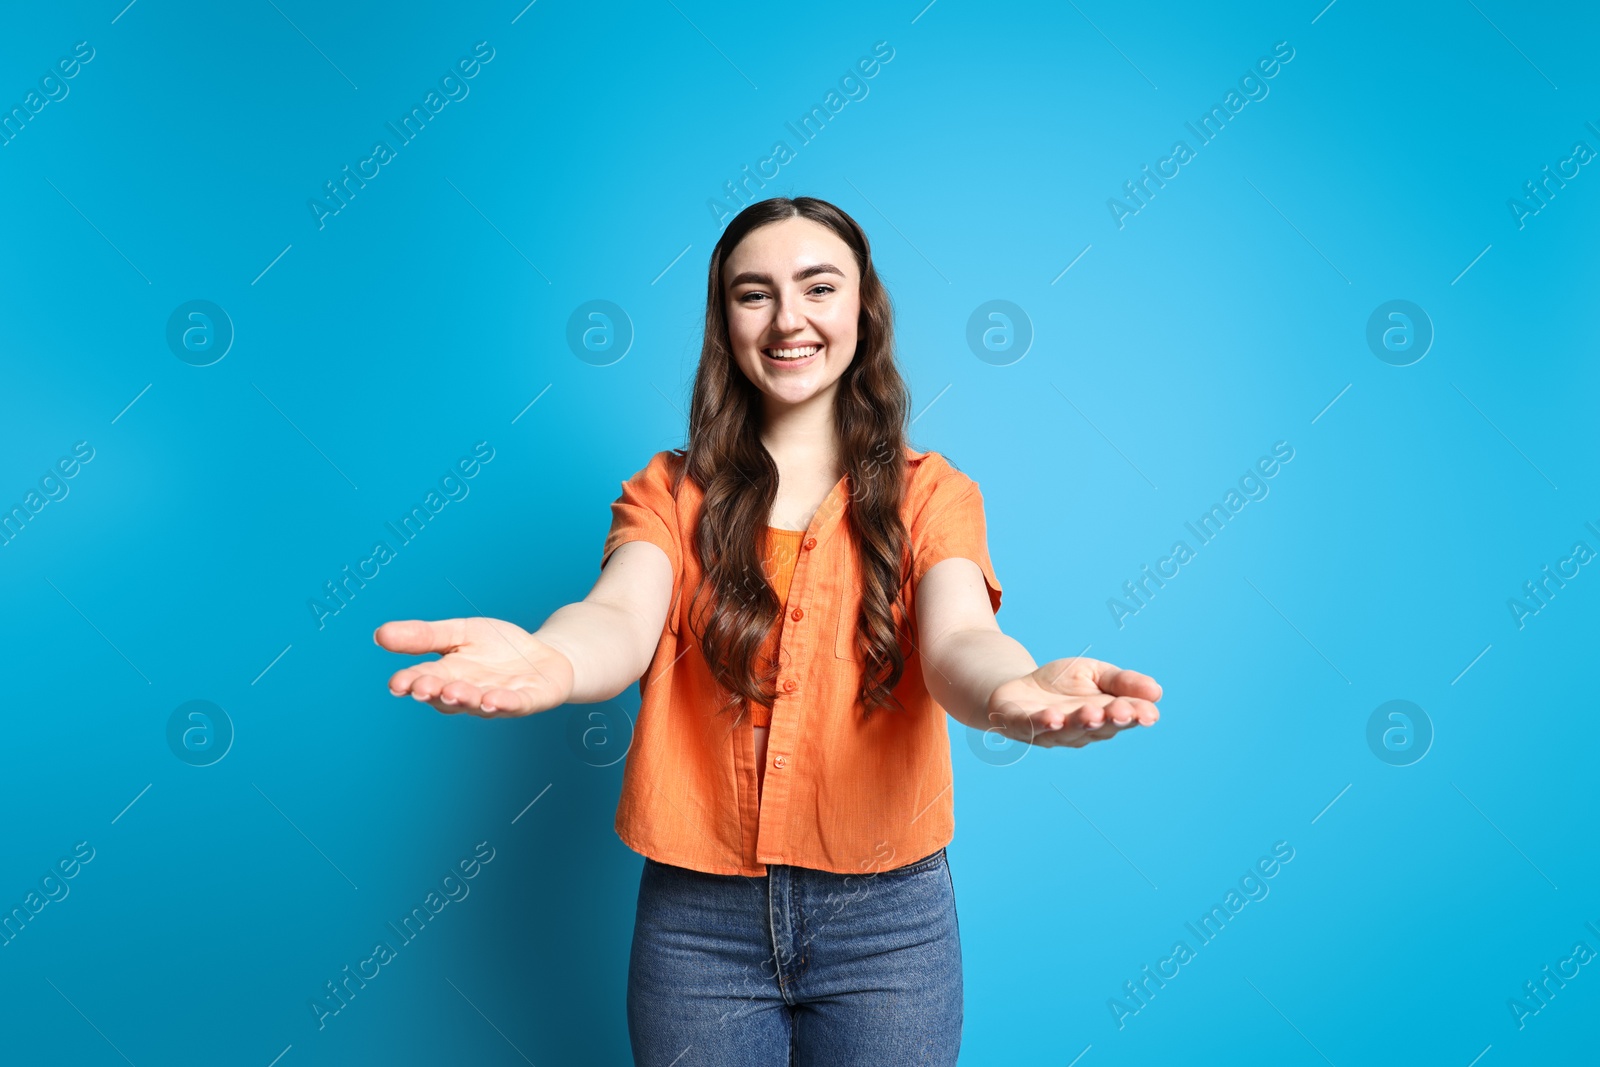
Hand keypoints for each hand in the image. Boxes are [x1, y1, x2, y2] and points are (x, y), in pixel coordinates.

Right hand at [375, 618, 573, 717]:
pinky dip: (504, 703)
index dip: (410, 682)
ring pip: (478, 703)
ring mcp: (498, 699)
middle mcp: (469, 692)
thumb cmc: (497, 648)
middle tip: (423, 687)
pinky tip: (493, 700)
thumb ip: (424, 635)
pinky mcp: (527, 700)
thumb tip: (379, 634)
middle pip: (448, 696)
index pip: (423, 680)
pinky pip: (514, 705)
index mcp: (448, 676)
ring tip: (456, 692)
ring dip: (467, 699)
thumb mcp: (459, 632)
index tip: (397, 683)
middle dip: (436, 691)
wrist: (543, 656)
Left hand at [981, 656, 1161, 748]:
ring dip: (1079, 722)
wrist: (1016, 683)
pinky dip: (1041, 724)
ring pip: (1067, 730)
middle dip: (1110, 720)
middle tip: (1122, 712)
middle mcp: (1079, 731)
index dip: (1135, 715)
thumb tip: (1156, 691)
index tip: (1148, 712)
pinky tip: (1052, 718)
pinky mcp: (1020, 725)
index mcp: (1102, 718)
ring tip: (1091, 713)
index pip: (1123, 717)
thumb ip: (1122, 681)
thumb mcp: (1096, 673)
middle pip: (1097, 728)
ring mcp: (1049, 731)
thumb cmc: (1061, 684)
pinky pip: (1031, 727)